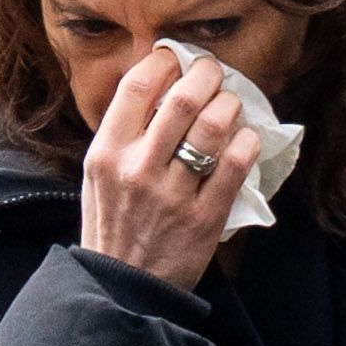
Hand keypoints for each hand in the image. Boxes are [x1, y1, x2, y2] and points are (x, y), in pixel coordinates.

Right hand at [79, 49, 255, 289]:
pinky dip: (247, 141)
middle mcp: (138, 168)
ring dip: (231, 105)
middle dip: (208, 74)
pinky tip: (247, 137)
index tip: (178, 58)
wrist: (125, 287)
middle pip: (184, 99)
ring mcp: (173, 193)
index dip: (165, 61)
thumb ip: (123, 135)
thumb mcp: (99, 176)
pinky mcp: (205, 216)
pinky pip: (236, 164)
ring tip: (232, 104)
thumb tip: (161, 87)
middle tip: (216, 72)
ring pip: (214, 126)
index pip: (137, 87)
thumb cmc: (113, 224)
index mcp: (106, 152)